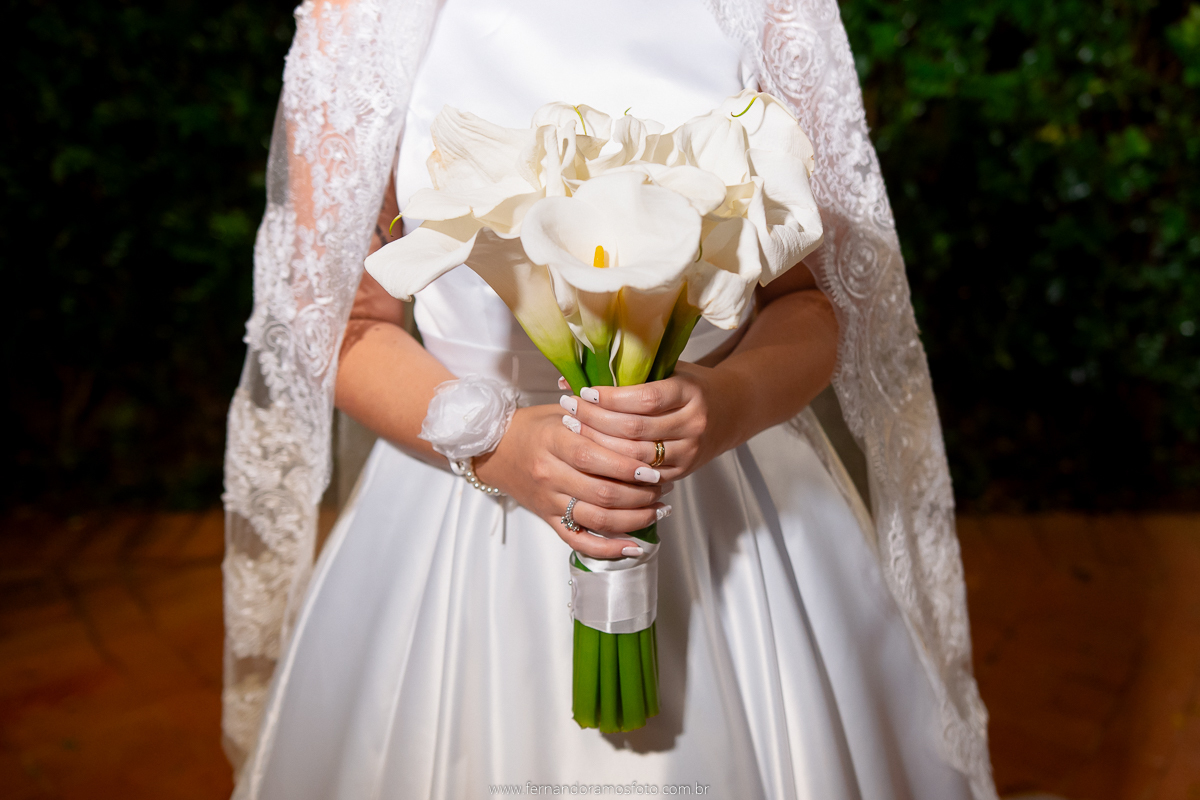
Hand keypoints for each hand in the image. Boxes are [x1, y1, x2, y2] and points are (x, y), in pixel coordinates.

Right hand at [473, 405, 671, 558]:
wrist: (494, 450)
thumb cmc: (534, 427)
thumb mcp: (562, 413)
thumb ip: (597, 419)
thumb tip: (640, 423)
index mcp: (554, 441)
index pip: (595, 458)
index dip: (628, 466)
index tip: (653, 469)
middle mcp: (550, 474)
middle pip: (602, 493)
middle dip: (640, 494)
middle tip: (662, 487)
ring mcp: (549, 500)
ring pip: (598, 519)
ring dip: (634, 519)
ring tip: (658, 510)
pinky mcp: (548, 519)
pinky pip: (580, 541)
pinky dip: (608, 548)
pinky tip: (633, 545)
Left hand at [558, 363, 740, 482]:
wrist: (730, 410)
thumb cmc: (689, 386)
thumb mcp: (668, 369)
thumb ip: (627, 373)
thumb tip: (570, 375)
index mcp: (690, 392)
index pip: (646, 399)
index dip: (611, 398)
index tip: (584, 393)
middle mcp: (693, 423)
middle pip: (635, 429)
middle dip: (596, 421)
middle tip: (569, 411)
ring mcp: (690, 451)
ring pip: (636, 456)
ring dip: (600, 445)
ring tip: (574, 431)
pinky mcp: (683, 471)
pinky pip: (643, 477)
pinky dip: (616, 468)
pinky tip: (594, 457)